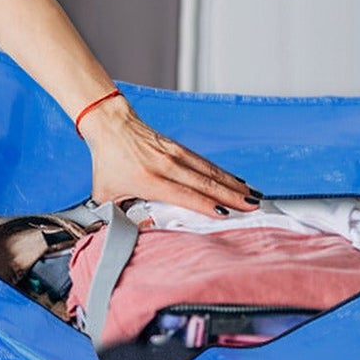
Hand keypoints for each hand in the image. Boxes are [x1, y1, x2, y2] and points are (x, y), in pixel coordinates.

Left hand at [79, 94, 259, 217]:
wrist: (110, 124)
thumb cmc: (107, 162)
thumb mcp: (105, 195)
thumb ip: (117, 217)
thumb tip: (132, 235)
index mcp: (148, 180)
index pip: (183, 195)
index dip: (206, 205)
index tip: (226, 214)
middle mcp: (165, 165)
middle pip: (204, 183)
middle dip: (231, 196)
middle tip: (253, 208)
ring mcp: (174, 154)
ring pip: (210, 172)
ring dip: (233, 185)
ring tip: (254, 196)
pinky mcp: (179, 148)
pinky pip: (205, 163)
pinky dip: (223, 173)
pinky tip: (238, 181)